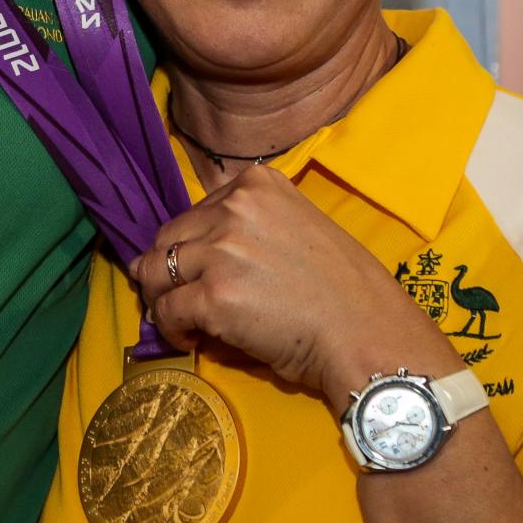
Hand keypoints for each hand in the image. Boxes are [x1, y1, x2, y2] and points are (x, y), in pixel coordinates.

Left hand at [132, 164, 454, 406]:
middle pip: (169, 236)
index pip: (196, 211)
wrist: (367, 332)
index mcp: (256, 184)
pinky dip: (170, 327)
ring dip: (162, 296)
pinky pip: (167, 309)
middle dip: (168, 268)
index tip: (198, 268)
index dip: (192, 244)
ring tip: (180, 319)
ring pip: (156, 270)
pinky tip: (190, 337)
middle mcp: (235, 207)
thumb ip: (249, 226)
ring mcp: (222, 250)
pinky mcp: (213, 296)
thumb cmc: (342, 289)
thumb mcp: (296, 226)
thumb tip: (197, 253)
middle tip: (178, 297)